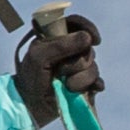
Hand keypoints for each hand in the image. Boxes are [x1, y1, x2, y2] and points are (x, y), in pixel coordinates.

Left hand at [11, 5, 103, 128]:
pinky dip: (93, 86)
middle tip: (59, 71)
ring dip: (80, 79)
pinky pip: (98, 82)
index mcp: (57, 38)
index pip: (77, 24)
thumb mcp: (39, 56)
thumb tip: (87, 38)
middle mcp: (70, 51)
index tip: (93, 39)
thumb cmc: (30, 77)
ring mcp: (79, 68)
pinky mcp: (86, 84)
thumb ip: (61, 45)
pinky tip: (82, 91)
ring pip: (93, 67)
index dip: (88, 28)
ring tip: (65, 86)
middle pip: (88, 49)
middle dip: (76, 63)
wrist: (31, 106)